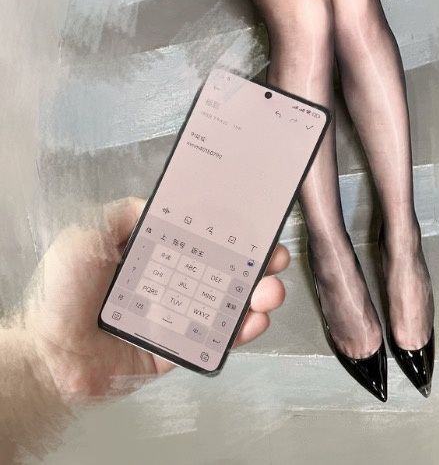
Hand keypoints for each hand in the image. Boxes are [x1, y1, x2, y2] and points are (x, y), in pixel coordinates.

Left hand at [21, 197, 289, 400]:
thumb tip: (157, 200)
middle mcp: (169, 282)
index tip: (256, 223)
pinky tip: (253, 321)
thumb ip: (124, 214)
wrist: (46, 355)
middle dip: (257, 262)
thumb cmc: (61, 294)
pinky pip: (213, 340)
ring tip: (270, 292)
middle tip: (275, 258)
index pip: (201, 238)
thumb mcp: (88, 234)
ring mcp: (175, 316)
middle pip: (224, 269)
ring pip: (228, 303)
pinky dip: (239, 332)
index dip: (231, 230)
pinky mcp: (175, 350)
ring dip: (257, 295)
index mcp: (153, 254)